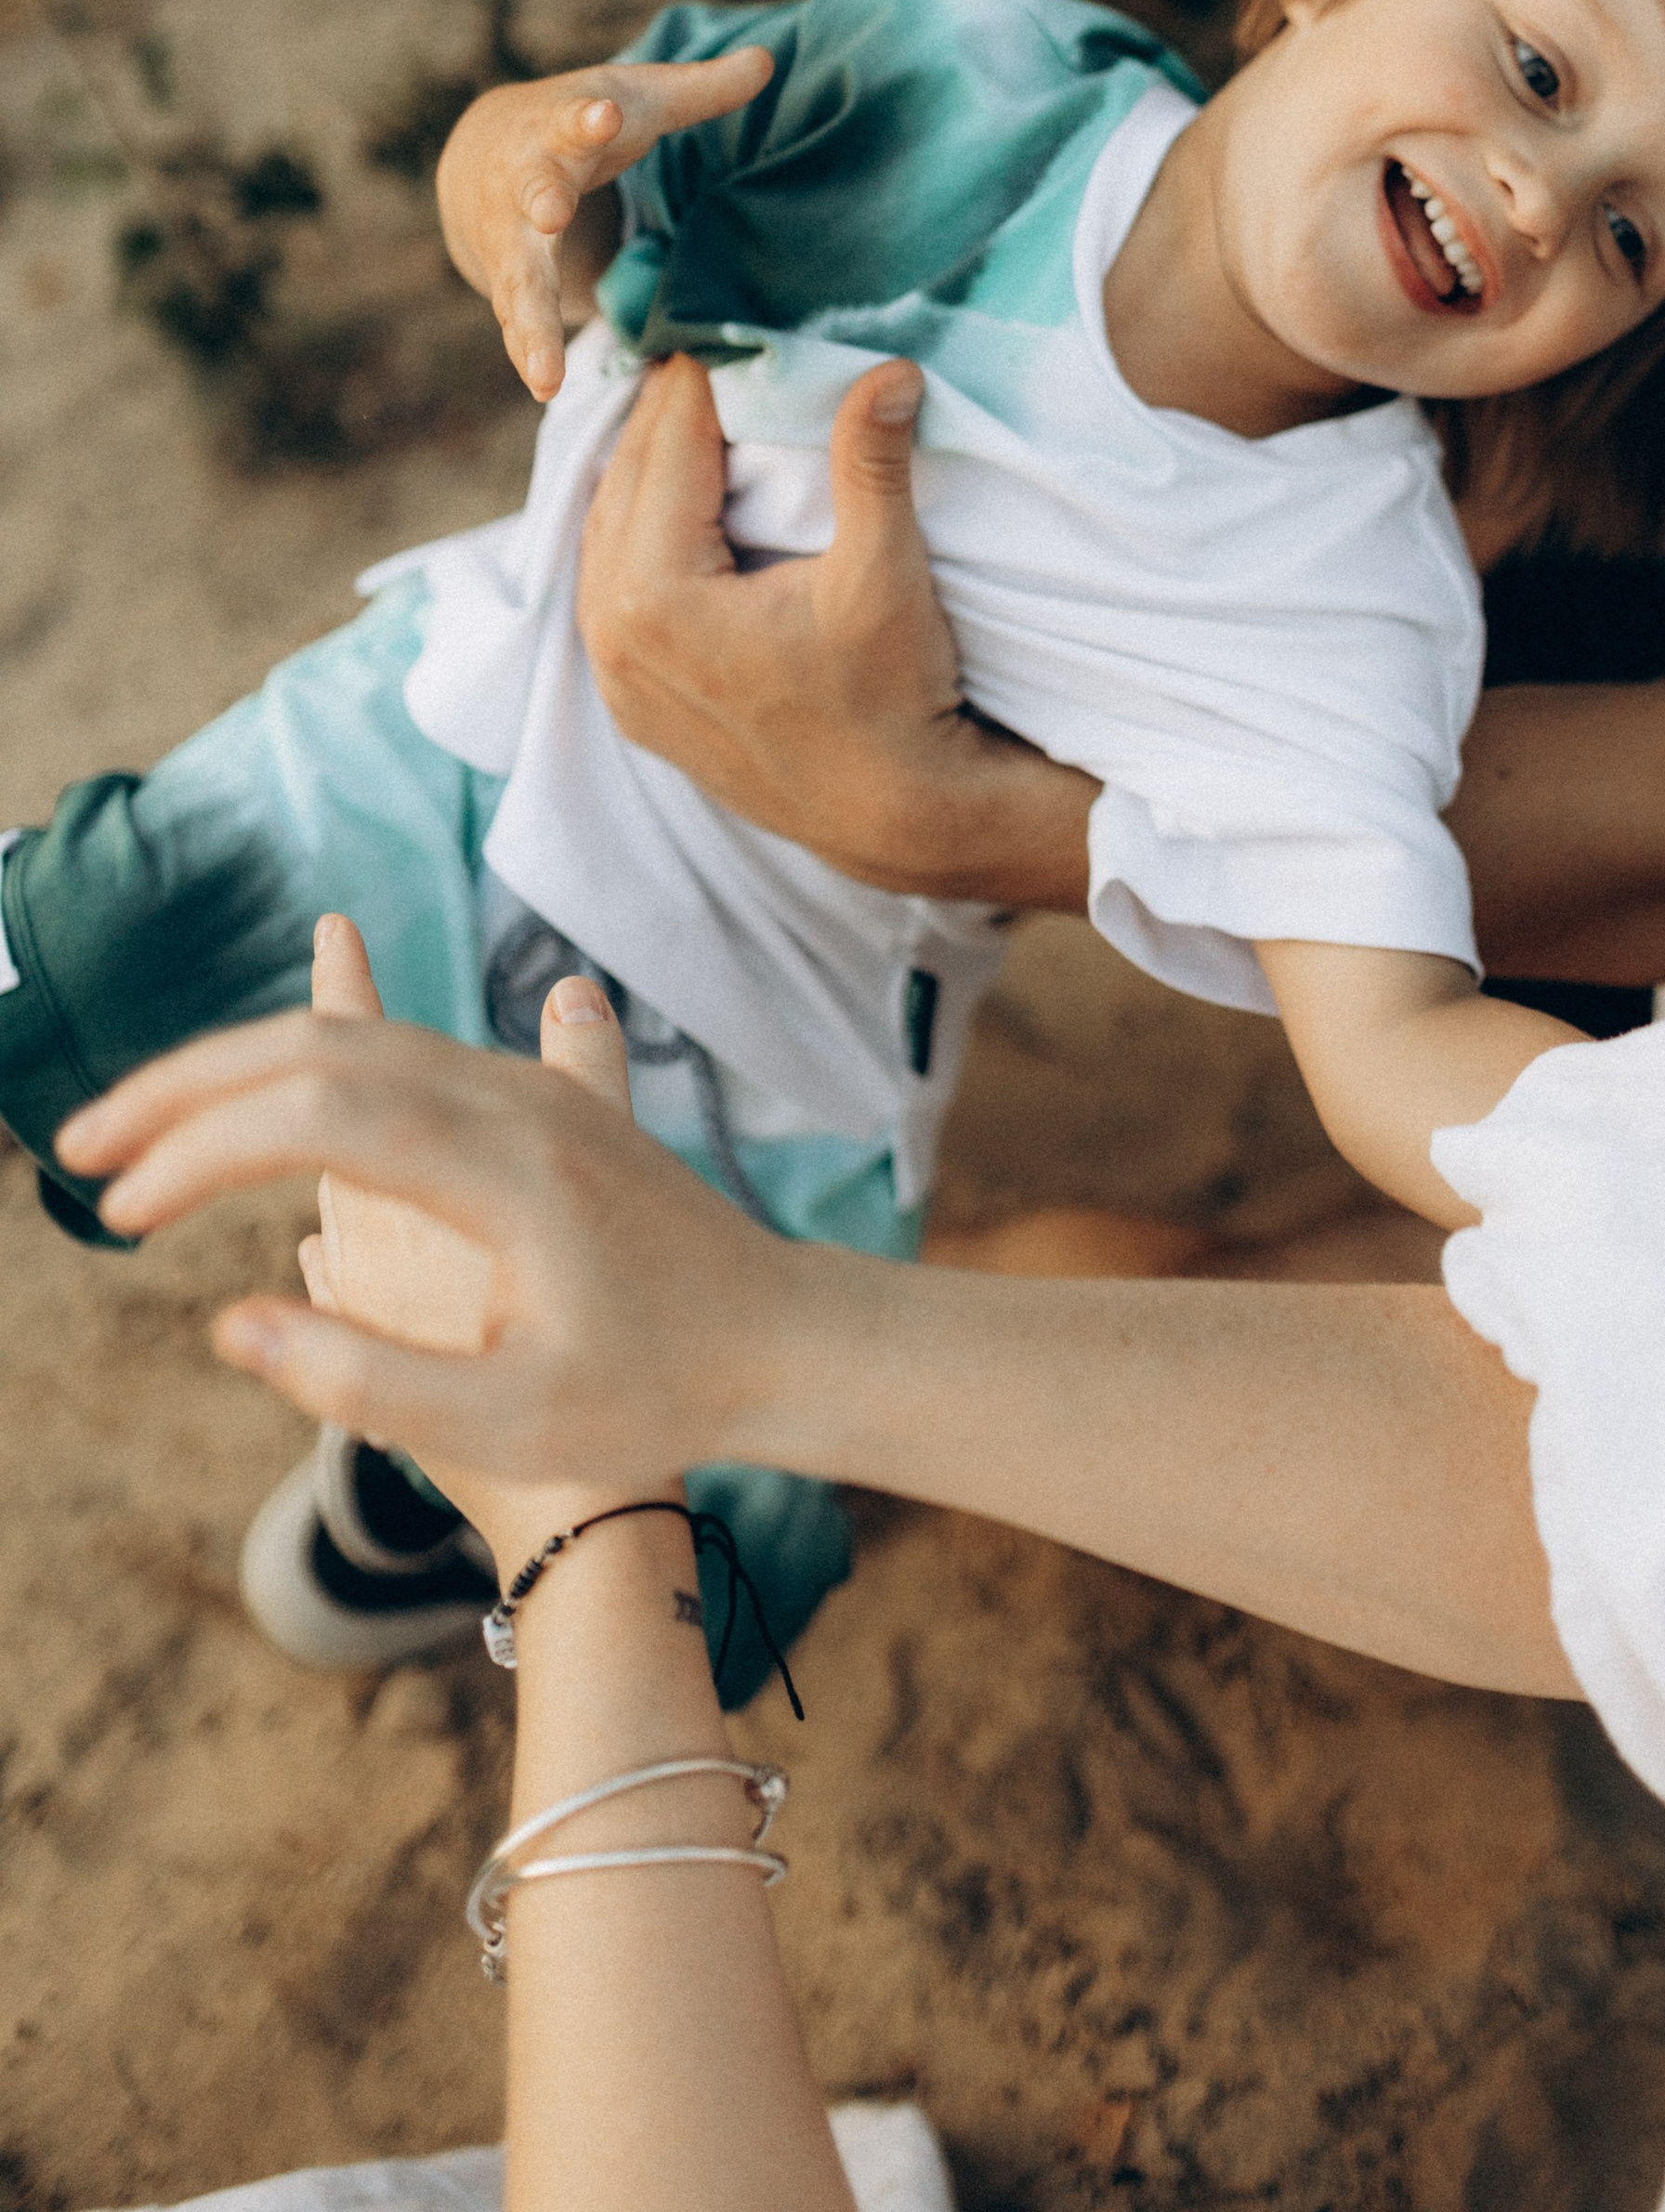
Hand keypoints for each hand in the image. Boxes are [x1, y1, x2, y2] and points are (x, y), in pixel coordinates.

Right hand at [54, 973, 791, 1527]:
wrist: (785, 1339)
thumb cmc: (658, 1397)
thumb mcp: (512, 1421)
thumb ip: (366, 1381)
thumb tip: (233, 1321)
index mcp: (507, 1167)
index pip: (314, 1113)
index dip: (198, 1152)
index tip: (118, 1210)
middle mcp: (516, 1101)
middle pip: (320, 1048)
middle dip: (188, 1087)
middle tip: (83, 1146)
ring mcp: (534, 1089)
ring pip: (357, 1039)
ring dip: (238, 1071)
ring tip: (141, 1130)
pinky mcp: (543, 1098)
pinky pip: (400, 1054)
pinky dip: (303, 1069)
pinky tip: (252, 1096)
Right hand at [434, 45, 773, 401]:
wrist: (487, 149)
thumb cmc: (582, 123)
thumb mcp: (637, 99)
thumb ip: (701, 89)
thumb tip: (768, 59)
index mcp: (561, 126)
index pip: (575, 117)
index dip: (589, 117)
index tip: (604, 112)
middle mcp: (526, 181)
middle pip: (532, 191)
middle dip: (540, 200)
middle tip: (550, 212)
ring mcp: (511, 236)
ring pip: (519, 277)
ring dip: (529, 320)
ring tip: (543, 370)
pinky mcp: (510, 279)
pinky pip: (517, 318)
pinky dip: (529, 352)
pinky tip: (543, 387)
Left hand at [577, 351, 1095, 903]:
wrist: (893, 816)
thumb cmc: (893, 697)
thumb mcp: (884, 573)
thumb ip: (872, 465)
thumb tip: (889, 370)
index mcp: (655, 596)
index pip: (666, 453)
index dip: (695, 384)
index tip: (712, 327)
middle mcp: (614, 637)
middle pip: (623, 487)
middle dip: (657, 419)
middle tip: (691, 354)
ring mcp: (617, 678)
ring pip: (606, 539)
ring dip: (639, 476)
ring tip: (675, 418)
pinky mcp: (634, 704)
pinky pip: (610, 591)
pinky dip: (633, 537)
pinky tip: (664, 508)